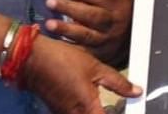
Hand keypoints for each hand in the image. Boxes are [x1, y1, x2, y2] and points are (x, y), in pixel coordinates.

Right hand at [20, 36, 140, 113]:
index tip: (128, 108)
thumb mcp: (95, 67)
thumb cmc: (62, 60)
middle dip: (110, 113)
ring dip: (98, 113)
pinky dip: (87, 112)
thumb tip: (136, 91)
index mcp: (87, 109)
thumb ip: (118, 82)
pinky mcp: (58, 111)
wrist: (31, 59)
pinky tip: (92, 101)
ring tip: (109, 105)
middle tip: (119, 106)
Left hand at [46, 0, 132, 65]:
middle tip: (50, 2)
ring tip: (50, 24)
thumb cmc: (119, 11)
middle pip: (92, 15)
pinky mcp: (103, 55)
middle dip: (69, 8)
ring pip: (87, 35)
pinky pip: (84, 52)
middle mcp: (115, 22)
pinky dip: (70, 47)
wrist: (134, 36)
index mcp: (119, 3)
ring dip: (66, 29)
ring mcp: (109, 40)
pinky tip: (56, 43)